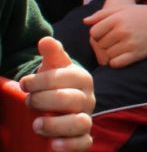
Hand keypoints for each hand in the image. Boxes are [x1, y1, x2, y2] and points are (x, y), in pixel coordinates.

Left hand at [19, 37, 94, 151]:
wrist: (63, 106)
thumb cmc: (56, 85)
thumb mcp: (53, 68)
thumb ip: (51, 55)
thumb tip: (45, 40)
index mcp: (82, 79)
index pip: (66, 77)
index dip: (42, 80)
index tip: (23, 84)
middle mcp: (88, 99)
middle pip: (72, 99)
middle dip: (45, 100)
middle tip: (28, 102)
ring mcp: (87, 119)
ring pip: (79, 122)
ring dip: (56, 124)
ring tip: (36, 124)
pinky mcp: (83, 138)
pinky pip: (84, 143)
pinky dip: (69, 145)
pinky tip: (53, 144)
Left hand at [84, 3, 146, 67]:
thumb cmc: (143, 14)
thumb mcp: (124, 9)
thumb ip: (103, 14)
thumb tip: (85, 22)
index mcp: (117, 19)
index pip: (94, 32)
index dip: (99, 34)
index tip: (108, 33)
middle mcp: (122, 31)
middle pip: (100, 45)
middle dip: (104, 44)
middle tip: (116, 40)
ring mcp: (129, 43)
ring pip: (107, 55)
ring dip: (111, 53)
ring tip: (121, 47)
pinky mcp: (136, 54)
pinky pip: (116, 63)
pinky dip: (116, 61)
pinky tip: (123, 55)